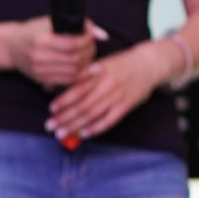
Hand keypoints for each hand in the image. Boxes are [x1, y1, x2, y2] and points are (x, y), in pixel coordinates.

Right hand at [7, 18, 106, 88]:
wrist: (10, 46)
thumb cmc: (33, 30)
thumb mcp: (50, 22)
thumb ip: (77, 25)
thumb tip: (102, 35)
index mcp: (41, 40)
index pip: (71, 44)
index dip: (86, 41)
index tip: (91, 36)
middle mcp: (39, 57)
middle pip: (74, 60)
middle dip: (89, 53)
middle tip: (93, 47)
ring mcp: (39, 70)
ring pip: (73, 73)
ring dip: (86, 66)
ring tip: (91, 58)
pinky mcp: (41, 79)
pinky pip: (66, 81)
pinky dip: (79, 77)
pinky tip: (85, 71)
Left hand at [46, 42, 168, 142]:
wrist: (148, 64)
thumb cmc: (121, 64)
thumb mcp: (102, 64)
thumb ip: (85, 76)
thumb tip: (64, 89)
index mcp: (97, 73)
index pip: (77, 89)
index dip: (63, 100)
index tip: (51, 109)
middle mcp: (106, 85)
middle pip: (82, 105)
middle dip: (64, 118)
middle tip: (50, 126)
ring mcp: (116, 96)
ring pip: (92, 114)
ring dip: (75, 126)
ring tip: (61, 133)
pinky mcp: (126, 106)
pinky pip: (108, 120)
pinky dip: (95, 128)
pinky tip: (84, 134)